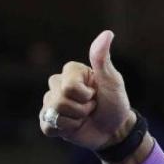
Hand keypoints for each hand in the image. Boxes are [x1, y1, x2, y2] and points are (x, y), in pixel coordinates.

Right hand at [39, 30, 134, 150]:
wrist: (116, 130)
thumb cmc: (115, 103)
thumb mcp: (113, 82)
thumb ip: (103, 59)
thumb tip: (107, 33)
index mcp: (71, 72)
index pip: (69, 86)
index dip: (85, 95)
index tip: (95, 94)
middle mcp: (57, 84)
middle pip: (59, 100)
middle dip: (82, 109)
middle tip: (92, 108)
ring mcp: (51, 103)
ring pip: (54, 114)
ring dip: (75, 120)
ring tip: (84, 117)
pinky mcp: (49, 121)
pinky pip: (47, 126)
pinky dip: (65, 130)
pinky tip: (74, 126)